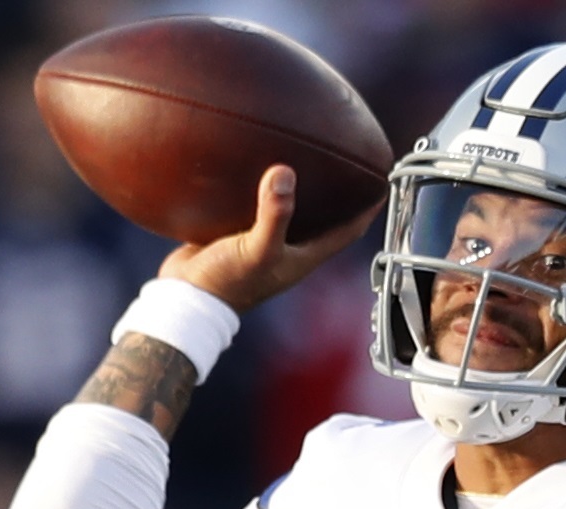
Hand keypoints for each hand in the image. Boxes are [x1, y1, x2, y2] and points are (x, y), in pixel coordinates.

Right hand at [159, 165, 382, 313]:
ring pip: (289, 208)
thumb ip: (274, 214)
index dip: (369, 207)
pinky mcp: (235, 233)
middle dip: (338, 191)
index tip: (382, 177)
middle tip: (347, 156)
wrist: (183, 298)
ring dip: (299, 186)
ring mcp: (261, 240)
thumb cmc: (226, 284)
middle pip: (324, 216)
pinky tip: (253, 162)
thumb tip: (283, 172)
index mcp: (304, 256)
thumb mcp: (256, 249)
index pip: (349, 229)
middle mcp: (287, 248)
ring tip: (305, 152)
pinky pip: (254, 204)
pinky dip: (259, 186)